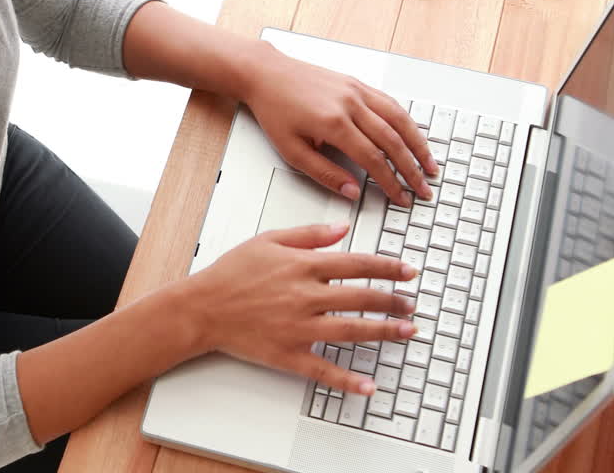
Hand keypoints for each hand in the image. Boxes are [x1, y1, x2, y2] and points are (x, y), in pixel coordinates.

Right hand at [181, 223, 418, 394]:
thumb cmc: (230, 274)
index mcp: (302, 266)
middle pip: (361, 297)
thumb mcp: (269, 240)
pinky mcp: (287, 355)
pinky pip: (323, 371)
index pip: (357, 264)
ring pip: (351, 331)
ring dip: (384, 332)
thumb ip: (309, 234)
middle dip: (393, 300)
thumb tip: (343, 227)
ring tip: (407, 332)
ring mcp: (298, 328)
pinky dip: (347, 381)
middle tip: (412, 304)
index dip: (388, 267)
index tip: (408, 271)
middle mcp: (305, 297)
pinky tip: (368, 386)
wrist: (200, 308)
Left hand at [242, 45, 437, 206]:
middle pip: (392, 141)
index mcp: (333, 124)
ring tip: (430, 165)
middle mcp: (350, 105)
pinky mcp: (357, 84)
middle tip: (423, 189)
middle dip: (411, 169)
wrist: (267, 74)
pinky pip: (390, 103)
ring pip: (398, 119)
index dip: (391, 182)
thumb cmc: (275, 111)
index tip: (401, 198)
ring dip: (418, 144)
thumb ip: (324, 173)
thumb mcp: (292, 151)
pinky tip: (414, 135)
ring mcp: (356, 91)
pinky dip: (407, 121)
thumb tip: (352, 192)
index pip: (373, 160)